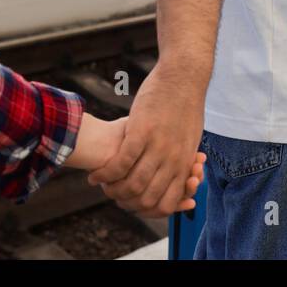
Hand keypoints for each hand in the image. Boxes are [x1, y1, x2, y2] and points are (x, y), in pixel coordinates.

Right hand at [67, 114, 205, 214]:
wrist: (183, 76)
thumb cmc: (186, 105)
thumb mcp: (191, 137)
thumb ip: (184, 158)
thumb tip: (182, 174)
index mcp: (184, 164)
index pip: (167, 203)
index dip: (147, 210)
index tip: (132, 204)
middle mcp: (172, 160)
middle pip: (146, 198)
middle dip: (126, 204)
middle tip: (112, 196)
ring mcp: (157, 147)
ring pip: (133, 185)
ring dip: (113, 191)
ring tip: (101, 186)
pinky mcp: (141, 132)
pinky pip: (121, 163)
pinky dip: (106, 174)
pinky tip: (95, 175)